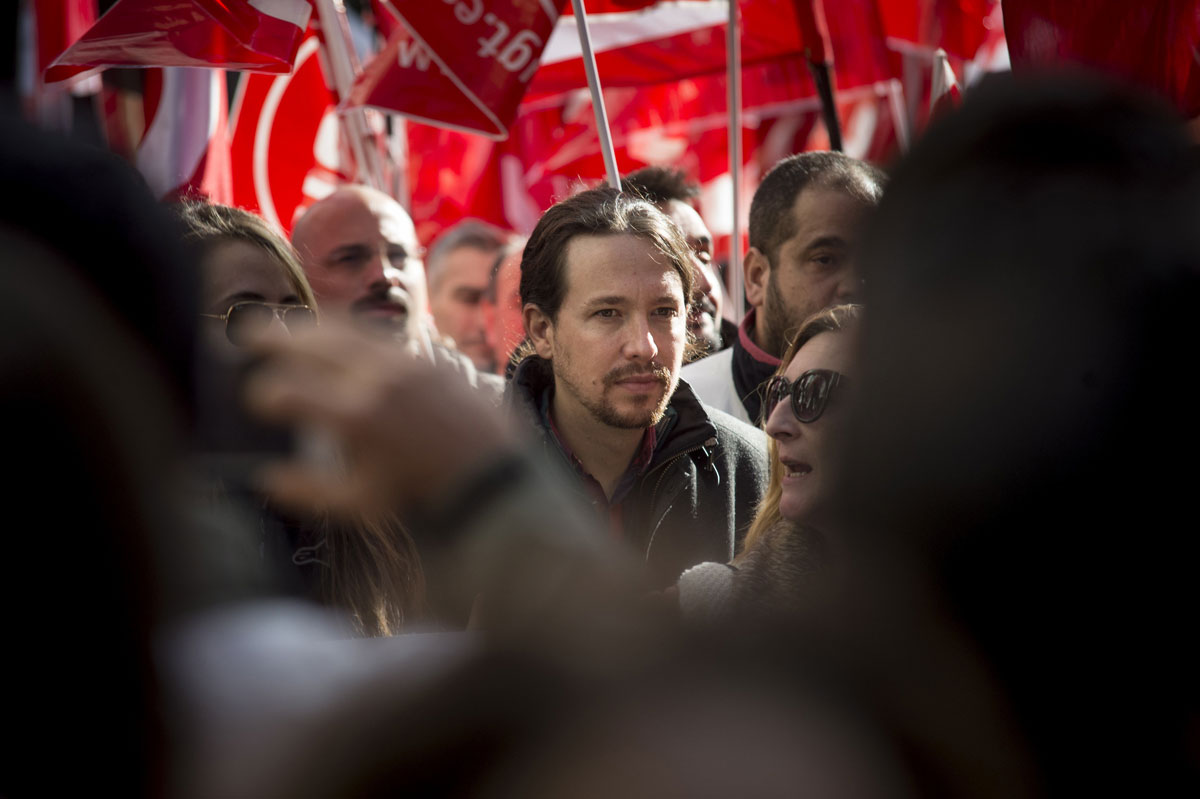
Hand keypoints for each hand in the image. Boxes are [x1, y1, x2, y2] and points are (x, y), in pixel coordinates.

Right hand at [244, 319, 516, 516]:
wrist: (492, 475)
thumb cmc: (423, 494)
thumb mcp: (362, 503)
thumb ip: (308, 491)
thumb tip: (266, 478)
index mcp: (356, 418)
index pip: (291, 393)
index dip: (265, 394)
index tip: (256, 398)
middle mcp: (379, 381)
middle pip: (314, 344)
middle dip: (276, 336)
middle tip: (248, 331)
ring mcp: (407, 364)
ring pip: (347, 331)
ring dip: (312, 325)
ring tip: (287, 325)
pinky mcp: (428, 359)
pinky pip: (381, 335)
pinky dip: (351, 331)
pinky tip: (337, 334)